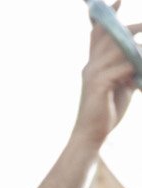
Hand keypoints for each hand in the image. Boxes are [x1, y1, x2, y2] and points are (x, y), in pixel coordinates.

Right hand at [75, 7, 138, 152]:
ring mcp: (93, 75)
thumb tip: (139, 56)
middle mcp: (90, 66)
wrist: (91, 136)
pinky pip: (123, 67)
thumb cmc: (106, 111)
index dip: (105, 16)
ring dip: (137, 50)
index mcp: (93, 64)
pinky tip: (138, 77)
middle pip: (110, 36)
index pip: (97, 34)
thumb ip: (127, 69)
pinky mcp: (99, 85)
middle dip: (131, 27)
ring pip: (119, 50)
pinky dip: (135, 68)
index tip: (117, 1)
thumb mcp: (120, 84)